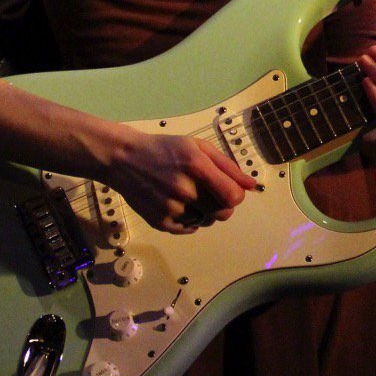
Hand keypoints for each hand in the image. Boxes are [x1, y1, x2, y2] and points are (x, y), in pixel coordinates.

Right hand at [104, 132, 257, 233]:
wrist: (124, 159)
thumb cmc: (165, 149)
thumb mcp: (197, 147)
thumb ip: (227, 166)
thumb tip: (251, 186)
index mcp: (196, 166)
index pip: (233, 197)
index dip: (236, 195)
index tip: (228, 189)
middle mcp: (184, 189)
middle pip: (222, 214)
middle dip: (222, 205)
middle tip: (209, 193)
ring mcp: (170, 207)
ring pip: (206, 222)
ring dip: (205, 212)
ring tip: (189, 195)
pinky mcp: (159, 221)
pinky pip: (188, 229)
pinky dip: (189, 220)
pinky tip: (179, 204)